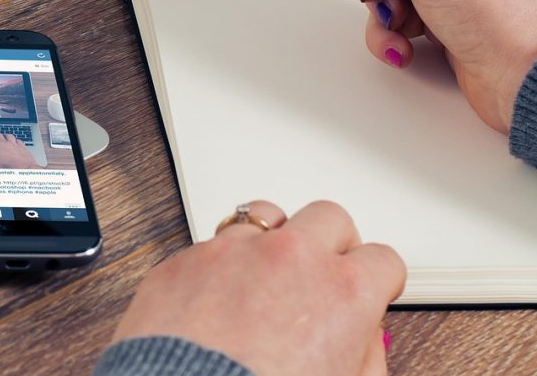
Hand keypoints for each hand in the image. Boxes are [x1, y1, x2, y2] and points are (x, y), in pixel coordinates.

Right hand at [0, 132, 39, 168]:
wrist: (19, 166)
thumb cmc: (1, 165)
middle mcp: (1, 141)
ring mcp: (11, 143)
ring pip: (6, 135)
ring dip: (3, 134)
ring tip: (1, 135)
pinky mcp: (20, 146)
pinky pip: (17, 140)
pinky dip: (15, 140)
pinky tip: (15, 140)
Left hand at [112, 200, 404, 375]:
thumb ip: (365, 354)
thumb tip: (363, 337)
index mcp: (342, 291)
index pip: (383, 259)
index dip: (377, 280)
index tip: (368, 289)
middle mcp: (290, 257)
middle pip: (328, 218)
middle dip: (330, 244)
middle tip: (320, 275)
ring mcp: (234, 250)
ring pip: (266, 215)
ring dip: (273, 238)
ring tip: (265, 273)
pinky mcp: (186, 258)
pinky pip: (212, 244)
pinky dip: (221, 264)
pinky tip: (217, 296)